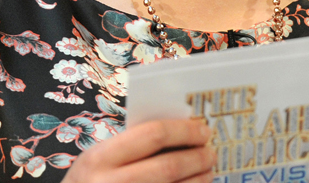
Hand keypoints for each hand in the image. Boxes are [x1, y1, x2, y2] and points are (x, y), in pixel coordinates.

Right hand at [61, 118, 213, 182]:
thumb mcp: (97, 161)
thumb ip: (130, 146)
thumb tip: (182, 131)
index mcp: (99, 159)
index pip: (153, 135)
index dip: (184, 131)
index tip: (203, 130)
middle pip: (169, 166)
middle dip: (198, 157)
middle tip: (210, 152)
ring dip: (199, 180)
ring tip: (207, 172)